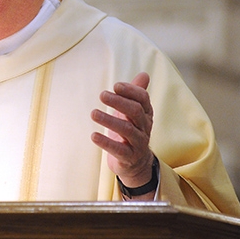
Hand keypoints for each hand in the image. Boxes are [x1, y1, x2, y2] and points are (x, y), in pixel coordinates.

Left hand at [91, 72, 154, 192]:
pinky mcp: (128, 157)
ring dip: (109, 120)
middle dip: (119, 102)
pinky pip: (119, 150)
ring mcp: (138, 143)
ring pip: (127, 130)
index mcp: (146, 114)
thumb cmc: (131, 131)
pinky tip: (93, 136)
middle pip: (136, 112)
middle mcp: (144, 127)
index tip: (116, 85)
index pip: (143, 99)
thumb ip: (136, 94)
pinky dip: (106, 142)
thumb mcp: (133, 112)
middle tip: (102, 95)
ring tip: (93, 113)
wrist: (136, 164)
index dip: (131, 91)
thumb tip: (144, 74)